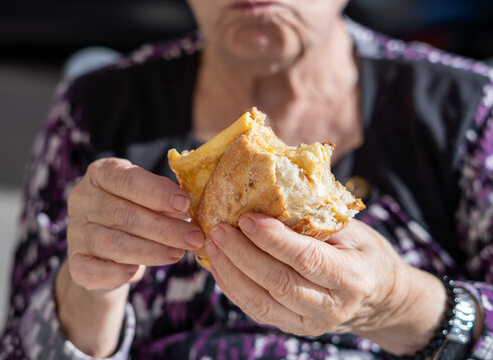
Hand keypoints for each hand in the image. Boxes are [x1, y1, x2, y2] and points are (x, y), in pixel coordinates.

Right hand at [56, 158, 203, 355]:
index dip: (157, 193)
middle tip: (193, 237)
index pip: (128, 180)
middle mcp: (83, 199)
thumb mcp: (147, 196)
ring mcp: (76, 230)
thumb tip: (187, 208)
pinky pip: (91, 270)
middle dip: (164, 228)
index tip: (185, 205)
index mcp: (101, 173)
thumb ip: (162, 198)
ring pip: (113, 243)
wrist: (107, 246)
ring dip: (151, 251)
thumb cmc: (135, 211)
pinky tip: (136, 272)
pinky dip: (115, 273)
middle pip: (124, 214)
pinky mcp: (75, 260)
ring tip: (178, 254)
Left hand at [205, 215, 445, 354]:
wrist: (377, 296)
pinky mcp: (291, 326)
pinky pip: (255, 309)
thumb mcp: (352, 230)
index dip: (274, 240)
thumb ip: (317, 218)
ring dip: (231, 271)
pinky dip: (232, 286)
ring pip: (261, 302)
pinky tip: (218, 264)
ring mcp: (309, 322)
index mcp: (351, 277)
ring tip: (211, 244)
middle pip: (278, 283)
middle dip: (242, 254)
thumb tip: (273, 189)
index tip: (247, 218)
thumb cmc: (362, 253)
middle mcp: (330, 307)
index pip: (306, 259)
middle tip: (219, 228)